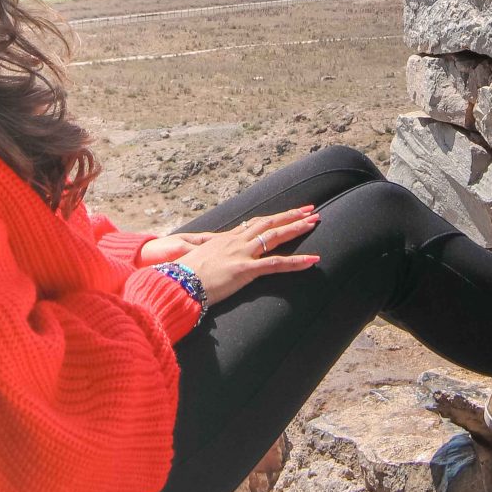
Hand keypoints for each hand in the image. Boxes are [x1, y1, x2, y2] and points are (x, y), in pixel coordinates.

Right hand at [145, 208, 320, 303]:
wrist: (176, 282)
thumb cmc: (182, 274)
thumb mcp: (195, 260)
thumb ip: (205, 255)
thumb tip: (209, 259)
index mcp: (226, 239)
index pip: (254, 224)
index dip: (272, 218)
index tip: (285, 213)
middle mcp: (236, 242)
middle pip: (268, 224)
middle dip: (290, 216)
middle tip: (310, 210)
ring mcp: (241, 254)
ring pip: (275, 236)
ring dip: (296, 228)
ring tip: (315, 222)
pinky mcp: (245, 270)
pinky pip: (276, 264)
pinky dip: (296, 262)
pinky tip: (313, 260)